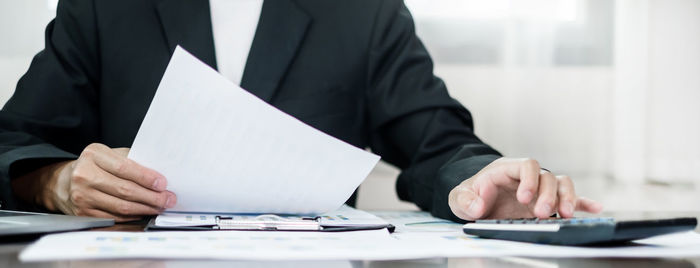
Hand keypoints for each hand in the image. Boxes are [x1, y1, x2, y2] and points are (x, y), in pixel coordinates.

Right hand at [20, 143, 175, 221]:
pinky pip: (115, 217)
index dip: (146, 177)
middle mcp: (84, 175)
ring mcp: (82, 196)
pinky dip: (133, 216)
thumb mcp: (110, 154)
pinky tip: (144, 213)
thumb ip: (132, 160)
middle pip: (125, 190)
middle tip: (168, 199)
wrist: (65, 181)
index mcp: (93, 155)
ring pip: (121, 207)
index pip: (125, 168)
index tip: (163, 183)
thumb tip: (160, 173)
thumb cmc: (96, 165)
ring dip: (146, 209)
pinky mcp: (83, 213)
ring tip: (160, 207)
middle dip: (152, 197)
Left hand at [448, 157, 601, 219]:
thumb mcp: (459, 197)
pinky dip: (583, 203)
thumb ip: (465, 200)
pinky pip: (571, 199)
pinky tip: (595, 209)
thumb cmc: (471, 195)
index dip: (529, 179)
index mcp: (508, 170)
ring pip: (562, 185)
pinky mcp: (548, 202)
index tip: (524, 197)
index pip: (527, 166)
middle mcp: (529, 177)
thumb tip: (477, 207)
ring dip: (568, 198)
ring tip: (566, 215)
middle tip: (542, 213)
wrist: (477, 200)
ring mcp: (540, 189)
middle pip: (548, 178)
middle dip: (548, 195)